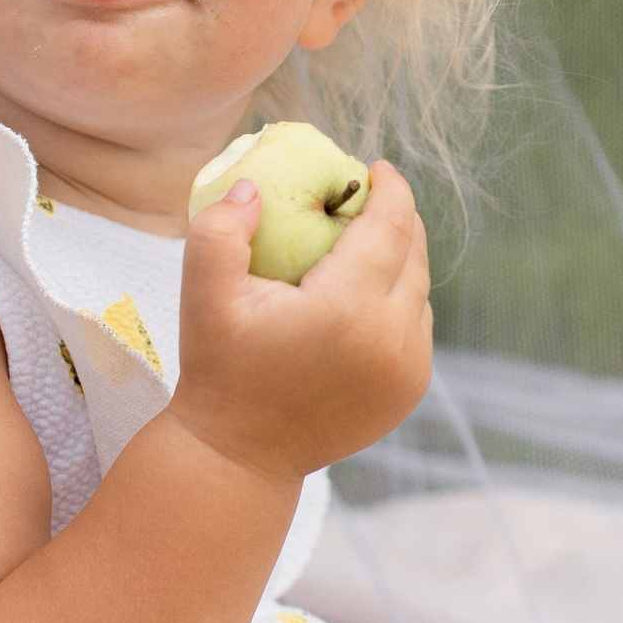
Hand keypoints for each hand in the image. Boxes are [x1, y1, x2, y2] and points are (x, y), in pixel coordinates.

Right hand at [169, 161, 432, 489]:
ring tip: (365, 245)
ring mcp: (408, 369)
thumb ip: (220, 230)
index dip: (391, 188)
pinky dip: (399, 302)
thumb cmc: (220, 368)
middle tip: (367, 199)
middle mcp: (392, 338)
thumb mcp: (202, 296)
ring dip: (399, 261)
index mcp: (349, 308)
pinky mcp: (410, 391)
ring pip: (420, 291)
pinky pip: (417, 327)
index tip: (375, 168)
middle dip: (397, 218)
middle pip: (414, 254)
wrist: (241, 455)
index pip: (392, 226)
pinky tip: (365, 295)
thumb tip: (254, 188)